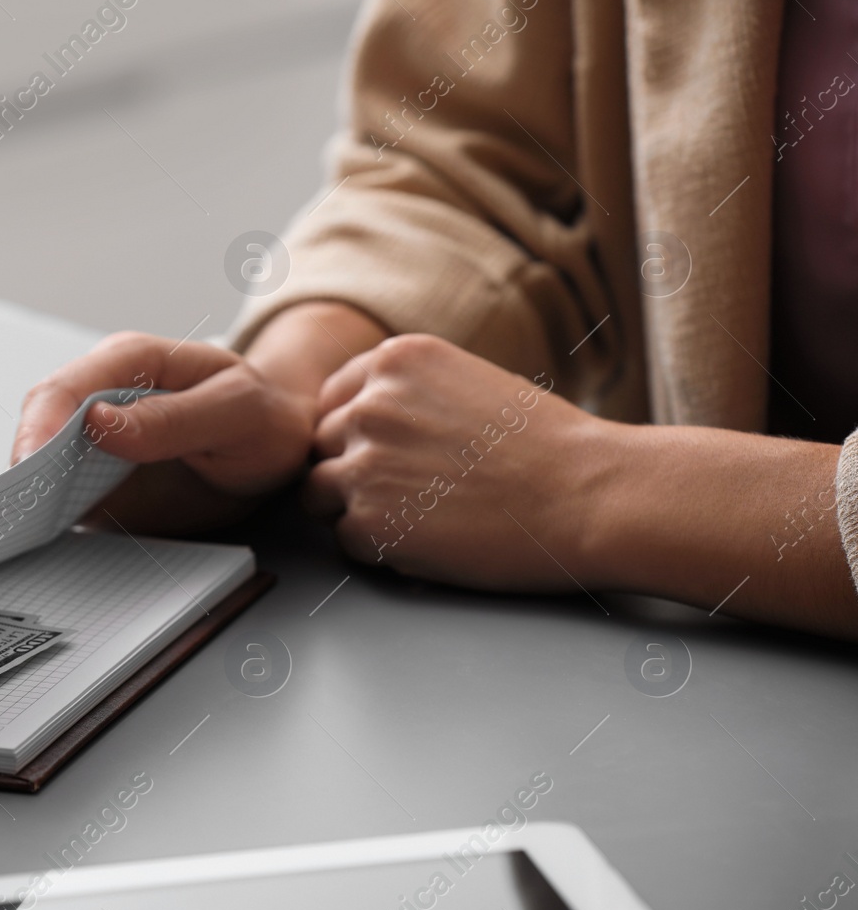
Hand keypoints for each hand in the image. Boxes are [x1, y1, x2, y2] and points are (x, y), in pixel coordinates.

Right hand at [13, 304, 386, 530]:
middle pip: (40, 421)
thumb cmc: (265, 417)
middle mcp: (103, 394)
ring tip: (21, 525)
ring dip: (29, 490)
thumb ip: (172, 419)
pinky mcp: (98, 477)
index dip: (41, 423)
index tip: (31, 464)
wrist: (280, 446)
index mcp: (133, 360)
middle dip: (23, 461)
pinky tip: (46, 535)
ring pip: (41, 458)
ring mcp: (95, 437)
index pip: (69, 385)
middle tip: (17, 507)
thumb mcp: (237, 413)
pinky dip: (48, 513)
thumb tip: (97, 422)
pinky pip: (61, 492)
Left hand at [306, 334, 605, 589]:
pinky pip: (345, 539)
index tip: (386, 455)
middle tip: (405, 493)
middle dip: (350, 469)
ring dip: (355, 509)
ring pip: (319, 493)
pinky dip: (377, 548)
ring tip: (416, 518)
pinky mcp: (369, 522)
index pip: (332, 399)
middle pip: (320, 445)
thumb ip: (409, 393)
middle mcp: (370, 405)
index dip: (354, 433)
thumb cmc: (547, 446)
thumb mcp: (469, 382)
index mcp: (395, 361)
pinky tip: (427, 541)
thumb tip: (361, 417)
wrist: (590, 495)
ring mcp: (364, 463)